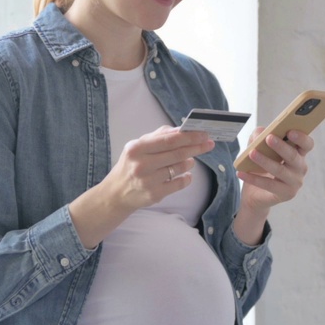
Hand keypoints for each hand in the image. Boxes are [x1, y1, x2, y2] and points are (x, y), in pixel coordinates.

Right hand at [69, 126, 212, 248]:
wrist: (116, 193)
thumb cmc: (130, 165)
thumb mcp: (137, 147)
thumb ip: (157, 136)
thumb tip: (180, 129)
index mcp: (137, 148)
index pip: (169, 140)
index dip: (189, 136)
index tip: (203, 134)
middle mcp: (141, 164)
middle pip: (177, 153)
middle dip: (196, 147)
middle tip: (208, 144)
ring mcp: (148, 181)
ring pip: (179, 168)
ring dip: (189, 162)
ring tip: (190, 160)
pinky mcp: (154, 194)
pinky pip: (179, 184)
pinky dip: (186, 178)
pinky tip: (186, 175)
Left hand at [237, 128, 313, 216]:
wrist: (255, 193)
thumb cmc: (260, 166)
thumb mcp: (258, 147)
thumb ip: (259, 136)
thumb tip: (260, 133)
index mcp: (299, 153)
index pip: (307, 144)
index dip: (301, 138)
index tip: (290, 131)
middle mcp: (300, 167)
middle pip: (294, 156)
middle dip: (281, 146)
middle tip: (268, 138)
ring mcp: (295, 182)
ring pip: (280, 170)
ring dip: (265, 161)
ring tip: (251, 153)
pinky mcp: (287, 194)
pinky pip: (269, 185)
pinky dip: (253, 178)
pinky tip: (241, 173)